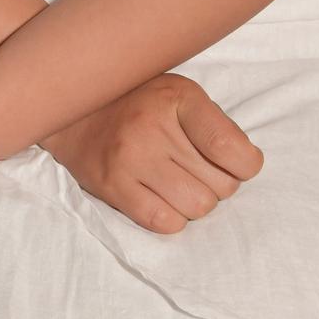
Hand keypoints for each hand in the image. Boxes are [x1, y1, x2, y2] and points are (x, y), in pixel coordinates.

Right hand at [42, 73, 262, 232]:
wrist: (71, 108)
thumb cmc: (139, 103)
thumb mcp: (180, 94)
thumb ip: (214, 125)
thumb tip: (245, 167)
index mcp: (178, 97)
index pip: (233, 148)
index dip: (246, 165)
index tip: (236, 163)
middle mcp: (153, 127)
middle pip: (222, 186)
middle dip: (218, 184)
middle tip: (196, 170)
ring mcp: (130, 159)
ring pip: (198, 208)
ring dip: (195, 203)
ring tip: (178, 184)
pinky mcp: (112, 186)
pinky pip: (165, 223)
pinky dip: (172, 217)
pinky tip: (161, 198)